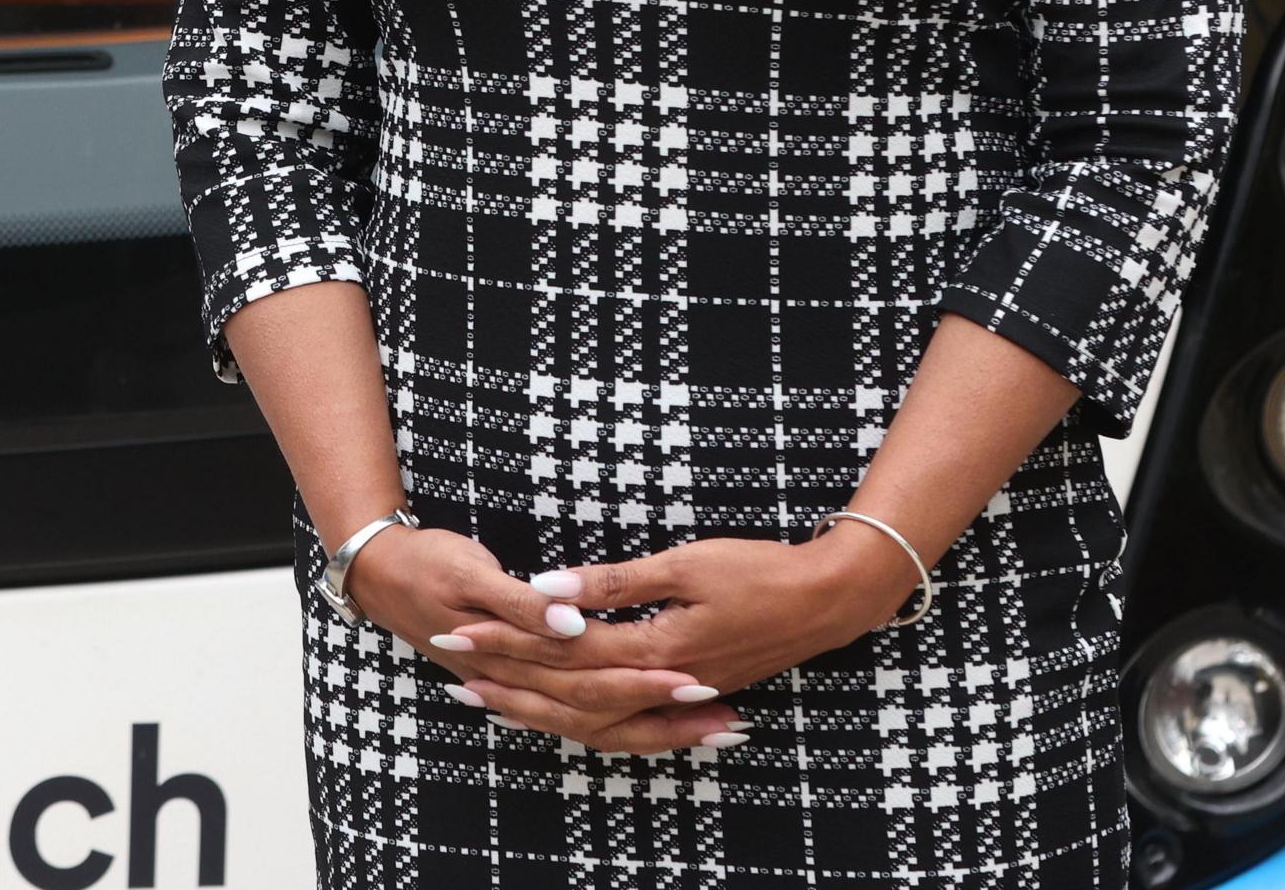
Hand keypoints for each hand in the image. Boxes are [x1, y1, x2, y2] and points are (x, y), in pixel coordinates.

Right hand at [344, 528, 745, 755]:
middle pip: (602, 716)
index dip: (644, 685)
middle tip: (727, 717)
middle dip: (666, 719)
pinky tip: (652, 724)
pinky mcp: (521, 681)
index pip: (589, 682)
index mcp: (509, 657)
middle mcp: (519, 684)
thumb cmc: (424, 563)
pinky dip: (620, 724)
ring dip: (654, 729)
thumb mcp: (470, 572)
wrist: (374, 571)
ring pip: (595, 725)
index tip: (697, 679)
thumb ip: (525, 602)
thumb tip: (573, 624)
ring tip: (714, 728)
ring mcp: (519, 687)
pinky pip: (579, 718)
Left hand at [433, 530, 922, 729]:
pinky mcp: (690, 692)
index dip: (509, 642)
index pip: (564, 652)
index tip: (461, 632)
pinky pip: (625, 719)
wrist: (829, 599)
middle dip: (509, 682)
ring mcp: (677, 694)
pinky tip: (559, 709)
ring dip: (540, 709)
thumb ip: (617, 582)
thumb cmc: (761, 572)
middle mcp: (661, 683)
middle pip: (569, 695)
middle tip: (456, 674)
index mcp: (655, 651)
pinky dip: (585, 717)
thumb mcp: (687, 564)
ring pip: (595, 717)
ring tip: (490, 701)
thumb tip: (551, 588)